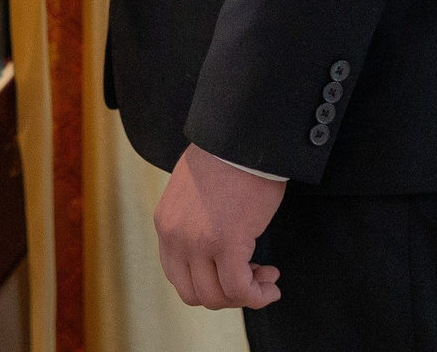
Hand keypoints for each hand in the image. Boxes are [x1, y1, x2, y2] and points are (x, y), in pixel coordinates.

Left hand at [154, 145, 284, 310]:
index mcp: (165, 224)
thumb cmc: (226, 159)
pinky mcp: (226, 244)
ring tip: (267, 277)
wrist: (241, 139)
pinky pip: (240, 289)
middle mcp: (175, 237)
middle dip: (226, 294)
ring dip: (245, 295)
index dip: (208, 282)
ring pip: (217, 297)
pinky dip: (258, 295)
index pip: (177, 274)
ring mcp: (197, 243)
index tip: (232, 272)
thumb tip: (212, 242)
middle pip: (194, 293)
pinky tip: (272, 283)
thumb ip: (192, 221)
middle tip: (252, 278)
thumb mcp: (193, 193)